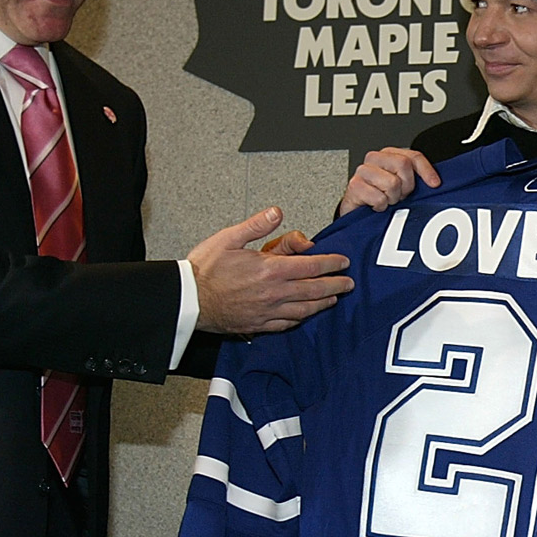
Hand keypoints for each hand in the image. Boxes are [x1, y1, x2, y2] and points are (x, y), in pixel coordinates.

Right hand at [189, 207, 353, 333]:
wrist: (188, 299)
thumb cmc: (205, 269)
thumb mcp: (229, 237)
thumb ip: (257, 225)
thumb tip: (277, 212)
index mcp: (269, 269)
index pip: (310, 266)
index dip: (330, 264)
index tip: (343, 262)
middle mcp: (273, 293)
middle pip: (313, 290)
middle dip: (334, 286)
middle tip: (348, 283)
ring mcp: (267, 312)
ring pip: (304, 309)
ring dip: (322, 304)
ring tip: (333, 299)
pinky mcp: (258, 324)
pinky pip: (287, 324)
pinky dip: (301, 319)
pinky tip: (305, 315)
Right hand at [339, 147, 440, 215]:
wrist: (357, 211)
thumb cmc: (380, 197)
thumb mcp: (402, 186)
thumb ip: (415, 178)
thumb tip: (435, 182)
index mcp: (389, 154)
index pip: (413, 156)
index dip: (426, 170)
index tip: (434, 184)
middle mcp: (375, 158)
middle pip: (403, 164)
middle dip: (406, 186)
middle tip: (399, 195)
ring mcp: (363, 170)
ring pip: (392, 183)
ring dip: (392, 198)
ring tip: (386, 200)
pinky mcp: (354, 185)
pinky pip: (379, 197)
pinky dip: (380, 206)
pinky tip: (376, 205)